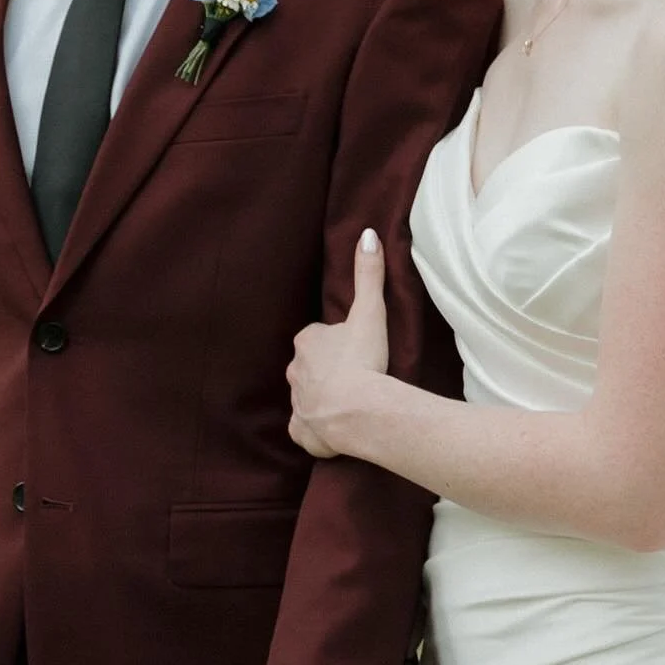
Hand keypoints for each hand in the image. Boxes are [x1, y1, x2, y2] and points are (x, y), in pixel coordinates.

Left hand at [288, 229, 390, 459]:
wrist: (357, 411)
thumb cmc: (362, 359)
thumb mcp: (369, 311)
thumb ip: (368, 273)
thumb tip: (367, 233)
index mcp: (307, 341)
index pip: (318, 337)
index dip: (337, 342)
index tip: (356, 349)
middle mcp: (294, 371)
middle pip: (310, 366)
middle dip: (327, 369)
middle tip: (356, 374)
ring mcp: (297, 402)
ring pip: (308, 396)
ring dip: (324, 397)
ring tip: (350, 402)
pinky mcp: (302, 431)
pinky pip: (306, 428)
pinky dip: (317, 429)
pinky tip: (335, 429)